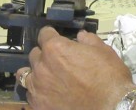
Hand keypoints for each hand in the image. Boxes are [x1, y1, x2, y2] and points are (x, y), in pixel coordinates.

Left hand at [16, 27, 135, 109]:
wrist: (110, 105)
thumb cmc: (108, 75)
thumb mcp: (103, 50)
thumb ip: (88, 39)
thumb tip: (80, 36)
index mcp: (55, 48)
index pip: (44, 34)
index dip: (52, 34)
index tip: (58, 37)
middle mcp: (41, 66)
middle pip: (35, 54)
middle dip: (45, 54)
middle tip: (59, 59)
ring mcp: (37, 88)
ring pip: (26, 75)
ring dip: (36, 72)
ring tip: (48, 76)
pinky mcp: (38, 106)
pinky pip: (30, 95)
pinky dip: (38, 91)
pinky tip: (49, 93)